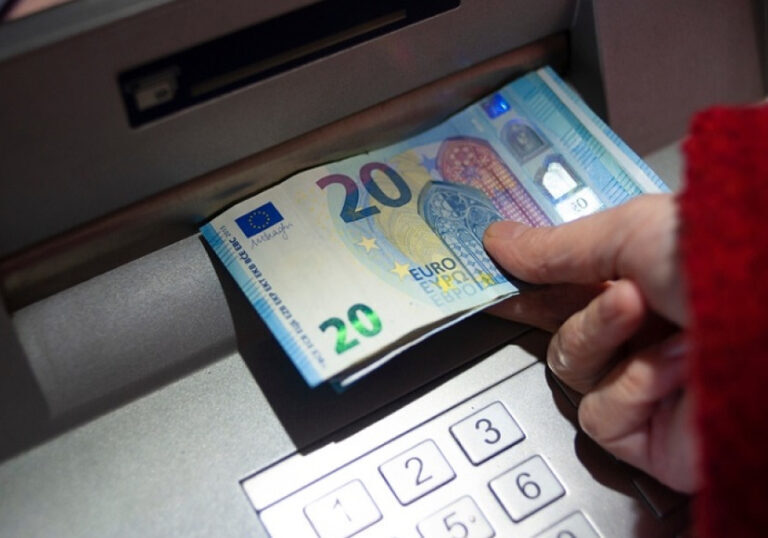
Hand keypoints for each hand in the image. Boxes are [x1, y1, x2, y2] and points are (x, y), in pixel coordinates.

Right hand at [483, 194, 698, 492]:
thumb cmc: (722, 260)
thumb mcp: (629, 232)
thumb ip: (557, 247)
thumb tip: (497, 242)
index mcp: (637, 279)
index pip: (562, 288)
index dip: (525, 285)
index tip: (489, 280)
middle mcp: (640, 331)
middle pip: (560, 334)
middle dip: (585, 316)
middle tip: (624, 297)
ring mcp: (645, 384)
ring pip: (572, 372)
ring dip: (609, 343)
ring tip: (666, 329)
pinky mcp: (651, 435)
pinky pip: (599, 416)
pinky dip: (632, 390)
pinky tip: (677, 369)